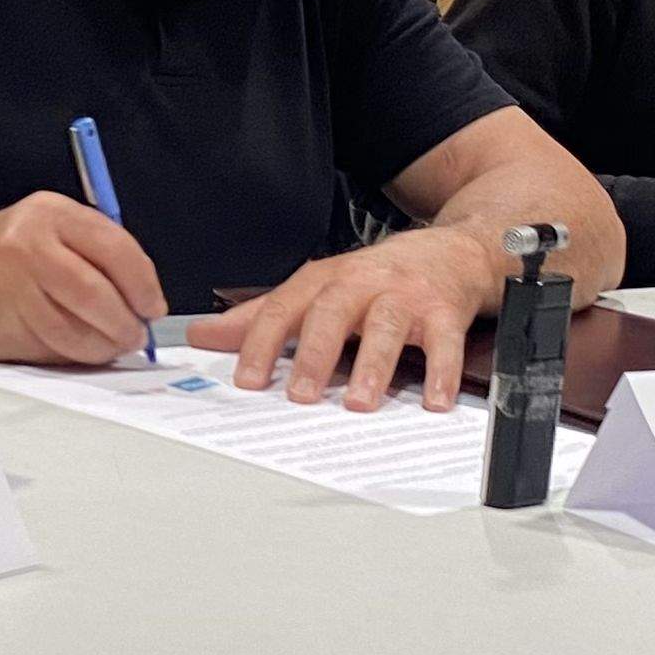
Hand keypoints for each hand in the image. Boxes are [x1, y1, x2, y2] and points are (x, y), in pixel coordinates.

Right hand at [0, 193, 161, 366]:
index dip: (143, 284)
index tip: (152, 305)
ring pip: (77, 329)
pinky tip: (82, 348)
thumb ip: (97, 250)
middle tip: (137, 333)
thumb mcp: (50, 226)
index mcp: (50, 214)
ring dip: (105, 345)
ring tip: (113, 344)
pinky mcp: (5, 324)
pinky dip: (78, 355)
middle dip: (126, 322)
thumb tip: (144, 295)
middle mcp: (30, 246)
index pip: (115, 249)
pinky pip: (56, 349)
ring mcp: (14, 288)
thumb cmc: (4, 251)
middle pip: (97, 294)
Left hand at [189, 227, 505, 411]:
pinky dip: (441, 373)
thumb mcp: (317, 289)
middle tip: (301, 395)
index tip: (247, 380)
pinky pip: (444, 342)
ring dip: (373, 366)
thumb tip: (203, 335)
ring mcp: (405, 297)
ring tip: (360, 403)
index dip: (262, 343)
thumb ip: (262, 316)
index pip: (284, 309)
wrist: (451, 252)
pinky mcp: (445, 312)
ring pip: (386, 326)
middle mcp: (362, 284)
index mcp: (324, 281)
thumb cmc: (377, 278)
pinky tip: (434, 401)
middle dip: (315, 354)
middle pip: (332, 313)